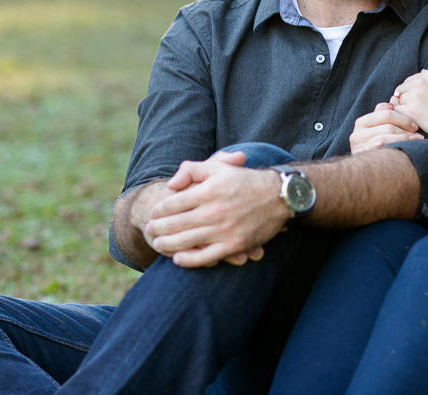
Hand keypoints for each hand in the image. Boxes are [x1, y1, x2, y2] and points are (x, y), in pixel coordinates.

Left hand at [146, 154, 288, 267]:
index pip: (173, 203)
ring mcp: (223, 230)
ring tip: (157, 244)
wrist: (278, 196)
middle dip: (157, 228)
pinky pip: (205, 257)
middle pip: (175, 224)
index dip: (159, 209)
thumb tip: (171, 185)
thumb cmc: (245, 180)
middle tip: (149, 230)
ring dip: (167, 244)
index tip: (154, 213)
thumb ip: (191, 170)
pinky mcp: (234, 245)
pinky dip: (189, 260)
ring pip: (186, 242)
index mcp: (208, 191)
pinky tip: (178, 259)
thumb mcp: (218, 167)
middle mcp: (214, 211)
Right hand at [349, 102, 423, 153]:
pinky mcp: (364, 159)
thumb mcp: (375, 127)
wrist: (363, 170)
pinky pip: (382, 152)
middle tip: (418, 136)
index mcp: (361, 122)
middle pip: (388, 127)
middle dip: (406, 131)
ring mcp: (359, 148)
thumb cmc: (373, 144)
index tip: (415, 126)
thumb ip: (381, 114)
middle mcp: (357, 134)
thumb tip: (390, 105)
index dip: (403, 119)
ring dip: (404, 140)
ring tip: (416, 142)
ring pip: (387, 139)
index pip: (386, 114)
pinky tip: (405, 150)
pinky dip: (395, 149)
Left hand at [392, 69, 427, 135]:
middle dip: (406, 98)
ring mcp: (414, 96)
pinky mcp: (411, 111)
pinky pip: (397, 111)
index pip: (410, 80)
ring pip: (398, 100)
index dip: (411, 91)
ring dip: (403, 108)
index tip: (416, 100)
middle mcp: (420, 83)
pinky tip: (410, 121)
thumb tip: (423, 72)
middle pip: (402, 89)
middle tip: (413, 110)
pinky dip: (401, 116)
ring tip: (412, 116)